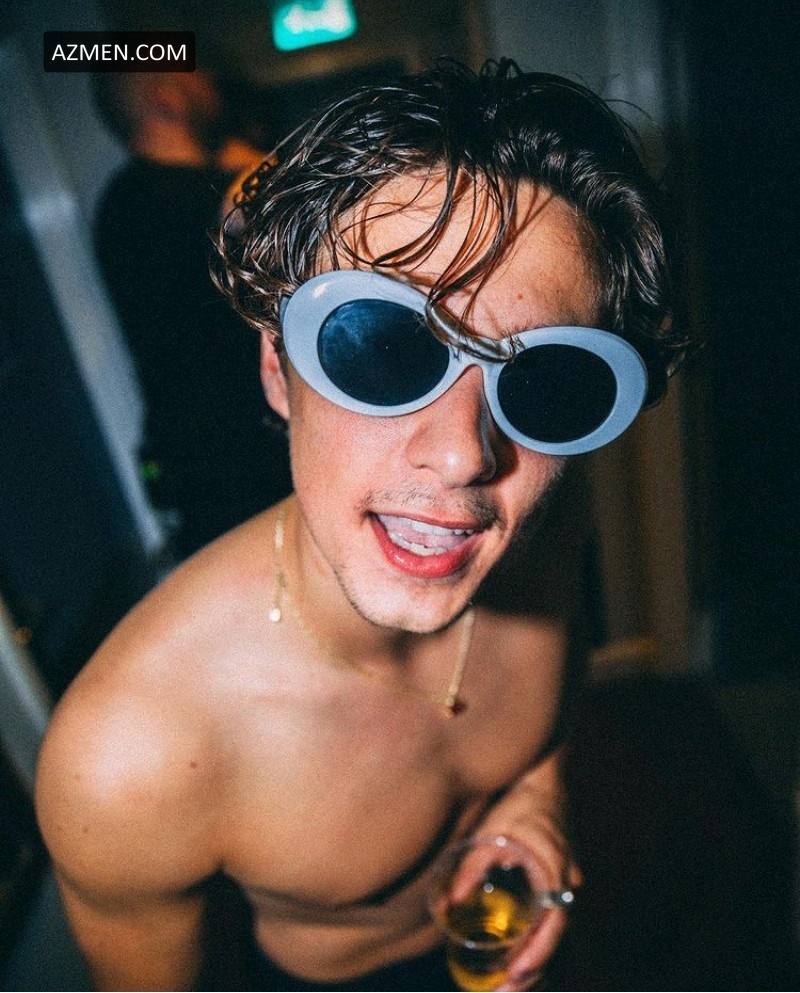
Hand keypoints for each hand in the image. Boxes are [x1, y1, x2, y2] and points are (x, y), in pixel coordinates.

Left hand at [471, 764, 580, 989]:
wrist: (542, 779)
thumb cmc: (517, 804)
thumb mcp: (492, 833)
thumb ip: (471, 867)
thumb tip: (449, 905)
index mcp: (555, 872)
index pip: (553, 925)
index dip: (536, 954)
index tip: (515, 975)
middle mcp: (567, 883)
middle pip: (555, 937)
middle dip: (533, 968)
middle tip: (505, 992)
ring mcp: (565, 883)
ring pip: (555, 931)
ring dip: (535, 958)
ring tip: (508, 986)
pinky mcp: (557, 881)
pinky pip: (550, 917)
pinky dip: (536, 939)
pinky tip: (515, 956)